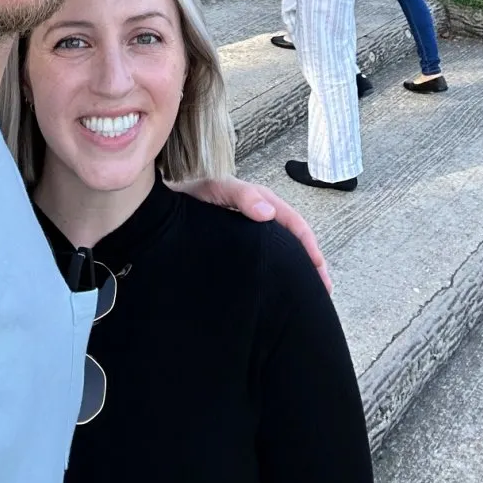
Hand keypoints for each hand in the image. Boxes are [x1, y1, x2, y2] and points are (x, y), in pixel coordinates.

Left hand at [173, 177, 330, 293]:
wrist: (158, 212)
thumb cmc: (187, 199)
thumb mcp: (214, 190)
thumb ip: (240, 196)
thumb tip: (269, 213)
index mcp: (255, 200)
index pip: (290, 220)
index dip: (306, 241)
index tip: (317, 266)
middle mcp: (256, 215)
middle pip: (291, 236)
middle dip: (310, 258)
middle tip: (324, 286)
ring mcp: (247, 231)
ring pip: (281, 248)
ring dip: (298, 267)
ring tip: (313, 292)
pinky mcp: (238, 247)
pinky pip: (266, 257)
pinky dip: (281, 270)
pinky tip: (284, 289)